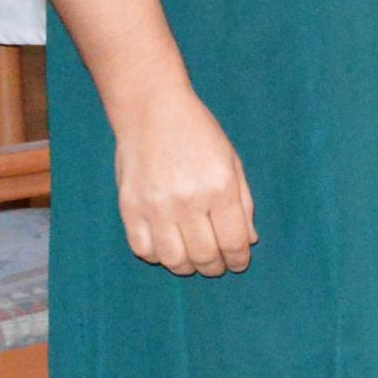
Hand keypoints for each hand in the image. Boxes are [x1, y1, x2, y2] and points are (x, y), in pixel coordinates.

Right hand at [114, 86, 254, 275]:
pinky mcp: (129, 207)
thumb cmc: (199, 133)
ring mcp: (155, 206)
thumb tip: (248, 241)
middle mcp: (188, 201)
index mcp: (220, 189)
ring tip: (192, 260)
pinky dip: (157, 257)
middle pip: (204, 256)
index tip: (237, 262)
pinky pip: (143, 249)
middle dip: (215, 267)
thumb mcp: (232, 162)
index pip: (233, 243)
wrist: (152, 110)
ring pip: (173, 260)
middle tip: (216, 264)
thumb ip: (243, 204)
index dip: (238, 260)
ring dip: (187, 267)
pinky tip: (166, 247)